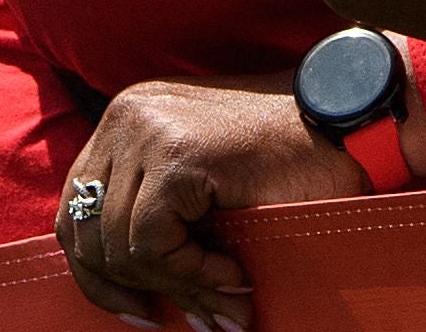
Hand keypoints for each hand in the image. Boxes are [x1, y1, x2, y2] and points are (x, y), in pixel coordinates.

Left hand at [55, 77, 378, 330]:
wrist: (349, 124)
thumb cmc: (288, 158)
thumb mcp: (204, 185)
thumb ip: (159, 216)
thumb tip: (126, 296)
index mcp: (129, 117)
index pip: (76, 207)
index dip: (96, 272)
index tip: (136, 310)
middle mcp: (127, 114)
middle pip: (82, 228)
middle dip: (121, 290)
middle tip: (165, 323)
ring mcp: (147, 131)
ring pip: (119, 246)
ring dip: (173, 287)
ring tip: (223, 299)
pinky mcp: (174, 157)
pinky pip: (152, 245)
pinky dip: (190, 274)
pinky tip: (232, 273)